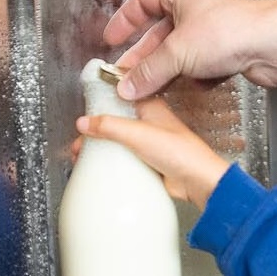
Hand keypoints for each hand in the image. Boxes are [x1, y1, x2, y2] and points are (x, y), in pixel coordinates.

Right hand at [75, 95, 232, 210]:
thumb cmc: (180, 153)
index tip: (83, 102)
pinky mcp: (148, 160)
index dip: (101, 96)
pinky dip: (111, 160)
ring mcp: (148, 142)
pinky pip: (124, 157)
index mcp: (149, 106)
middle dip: (95, 127)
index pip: (120, 93)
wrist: (197, 182)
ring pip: (118, 139)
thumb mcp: (138, 134)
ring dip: (101, 145)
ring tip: (82, 153)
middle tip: (80, 136)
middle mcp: (148, 122)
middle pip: (115, 118)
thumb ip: (109, 126)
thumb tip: (84, 122)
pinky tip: (100, 166)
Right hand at [104, 0, 276, 98]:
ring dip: (168, 72)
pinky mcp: (228, 53)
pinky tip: (193, 86)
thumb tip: (128, 85)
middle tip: (127, 74)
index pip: (143, 3)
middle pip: (160, 34)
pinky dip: (196, 78)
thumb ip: (148, 71)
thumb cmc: (231, 31)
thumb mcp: (176, 52)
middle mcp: (197, 10)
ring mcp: (213, 32)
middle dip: (144, 56)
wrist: (271, 46)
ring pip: (181, 54)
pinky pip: (202, 68)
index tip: (112, 39)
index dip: (125, 21)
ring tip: (152, 88)